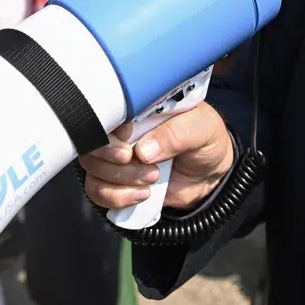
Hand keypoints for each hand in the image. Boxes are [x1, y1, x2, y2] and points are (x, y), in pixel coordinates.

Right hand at [78, 102, 234, 211]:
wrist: (212, 176)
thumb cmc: (206, 141)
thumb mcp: (202, 129)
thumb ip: (177, 134)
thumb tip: (144, 151)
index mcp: (138, 108)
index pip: (106, 111)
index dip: (109, 128)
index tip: (127, 141)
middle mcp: (122, 131)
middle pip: (92, 142)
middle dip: (111, 157)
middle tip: (135, 160)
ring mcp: (116, 157)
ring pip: (92, 168)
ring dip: (118, 179)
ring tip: (153, 178)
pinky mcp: (117, 182)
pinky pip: (96, 191)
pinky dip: (115, 197)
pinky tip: (142, 195)